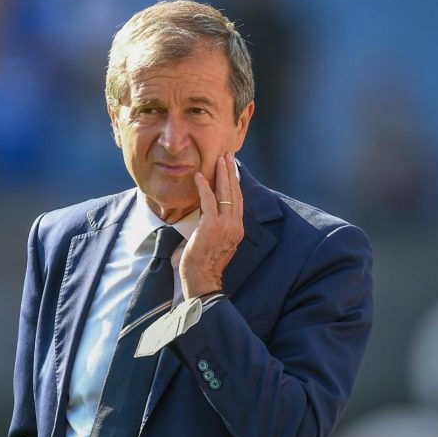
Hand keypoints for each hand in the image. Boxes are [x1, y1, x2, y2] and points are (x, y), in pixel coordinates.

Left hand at [179, 153, 243, 298]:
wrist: (203, 280)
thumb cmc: (205, 265)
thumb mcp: (217, 244)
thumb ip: (218, 229)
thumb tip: (209, 217)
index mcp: (237, 229)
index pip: (238, 201)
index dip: (235, 183)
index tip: (232, 169)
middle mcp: (235, 225)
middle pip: (235, 193)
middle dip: (231, 172)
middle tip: (228, 155)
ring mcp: (225, 225)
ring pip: (225, 194)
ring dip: (222, 174)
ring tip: (219, 159)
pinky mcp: (211, 226)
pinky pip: (208, 201)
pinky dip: (204, 187)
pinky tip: (199, 176)